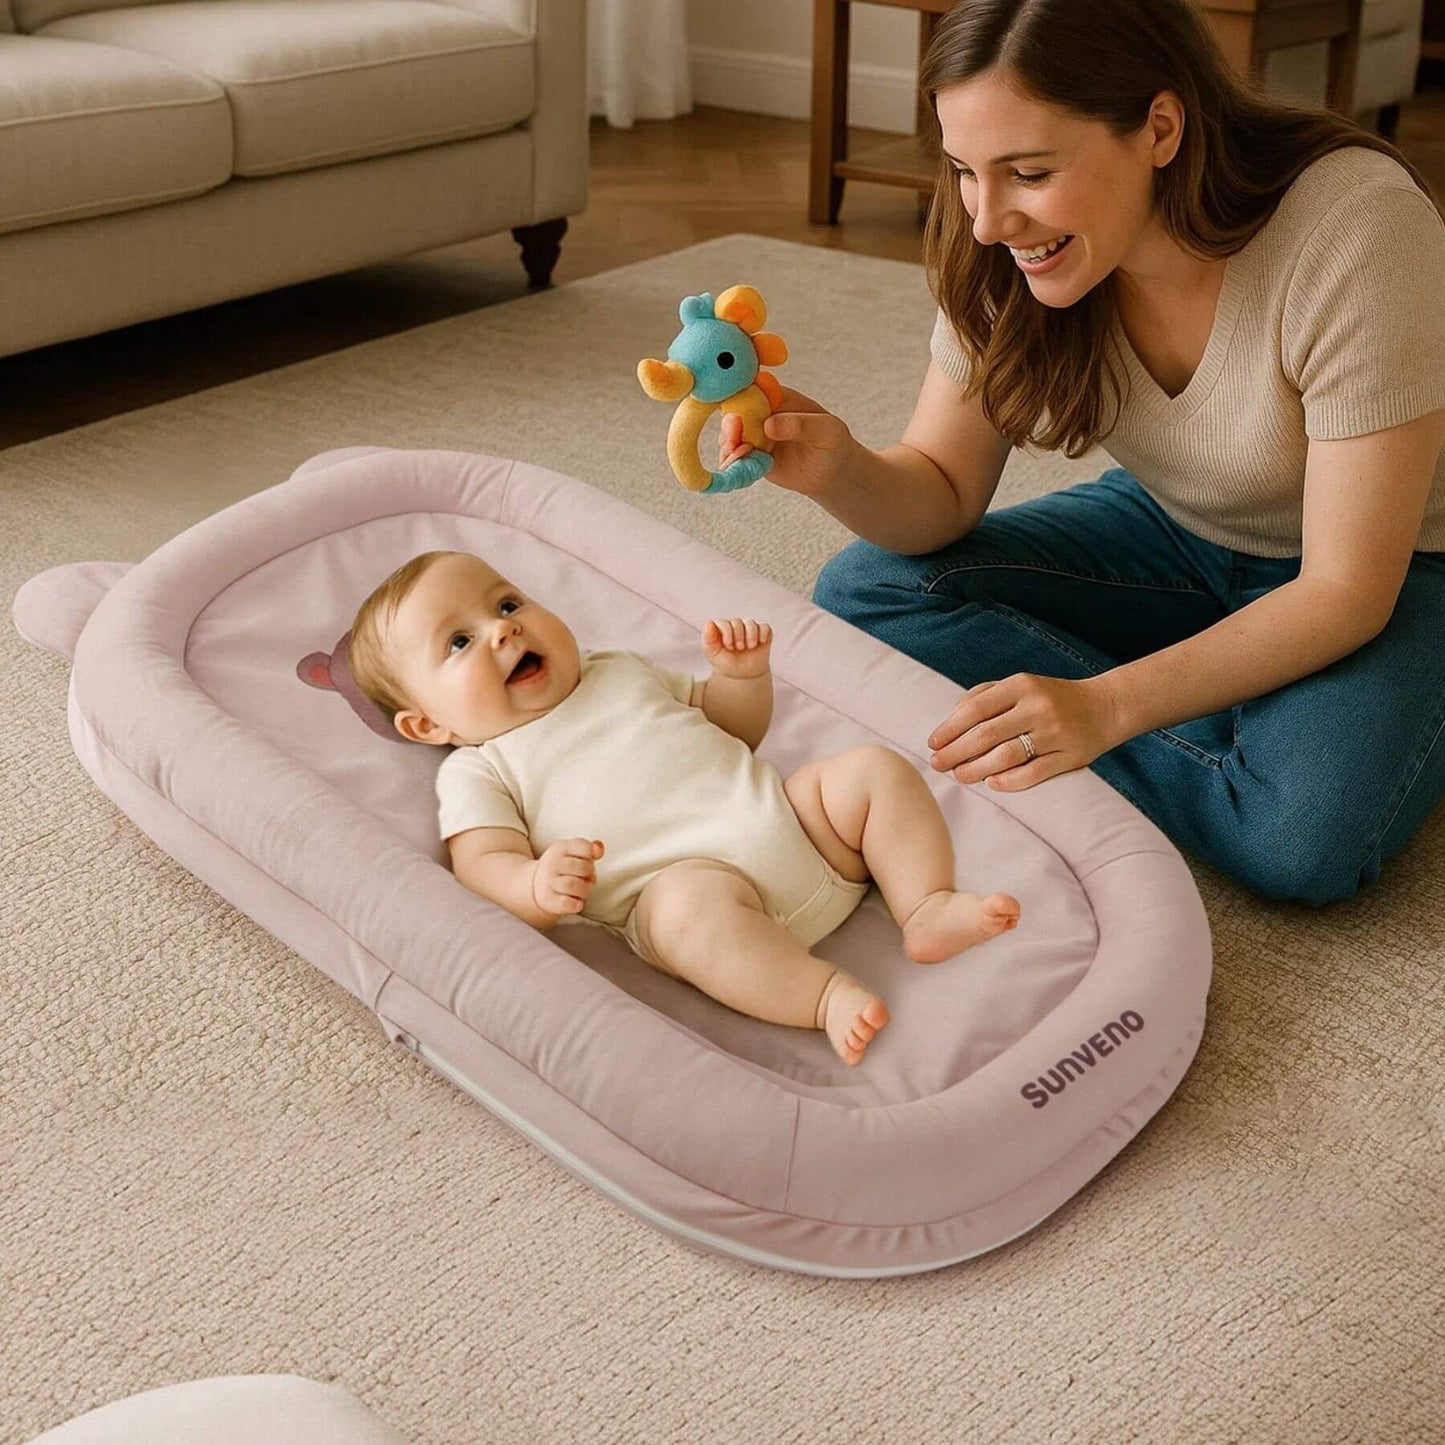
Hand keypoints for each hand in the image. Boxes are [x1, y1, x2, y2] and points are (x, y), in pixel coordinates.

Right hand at [532, 837, 603, 916]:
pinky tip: (576, 901)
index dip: (592, 852)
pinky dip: (577, 904)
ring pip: (575, 886)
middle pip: (583, 868)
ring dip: (585, 890)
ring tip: (582, 890)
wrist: (536, 885)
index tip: (594, 856)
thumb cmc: (563, 868)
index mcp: (561, 848)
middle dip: (590, 875)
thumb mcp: (573, 853)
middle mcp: (552, 863)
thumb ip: (589, 849)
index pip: (582, 846)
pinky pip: (568, 903)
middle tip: (587, 878)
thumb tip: (599, 849)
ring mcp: (548, 882)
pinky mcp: (548, 900)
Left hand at [703, 618, 771, 678]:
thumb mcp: (714, 656)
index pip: (723, 623)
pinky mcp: (762, 633)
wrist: (745, 674)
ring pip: (751, 623)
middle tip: (739, 648)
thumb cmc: (727, 664)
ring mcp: (749, 628)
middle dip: (738, 636)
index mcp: (721, 630)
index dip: (727, 633)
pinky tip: (760, 643)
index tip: (729, 646)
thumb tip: (709, 624)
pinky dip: (763, 634)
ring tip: (749, 647)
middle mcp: (735, 626)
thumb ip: (709, 641)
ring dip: (751, 635)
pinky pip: (765, 627)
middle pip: (737, 622)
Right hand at [716, 388, 854, 497]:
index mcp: (777, 397)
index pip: (753, 390)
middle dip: (730, 427)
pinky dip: (733, 465)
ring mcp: (754, 435)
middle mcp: (761, 414)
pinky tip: (741, 470)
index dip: (739, 398)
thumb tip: (769, 425)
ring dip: (729, 448)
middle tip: (735, 439)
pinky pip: (735, 459)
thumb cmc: (833, 442)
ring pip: (730, 438)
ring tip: (741, 456)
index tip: (736, 413)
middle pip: (735, 414)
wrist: (831, 471)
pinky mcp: (752, 456)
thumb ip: (801, 424)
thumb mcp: (826, 430)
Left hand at [927, 674, 1120, 790]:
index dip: (949, 729)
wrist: (1106, 706)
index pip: (975, 709)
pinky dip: (1009, 781)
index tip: (932, 744)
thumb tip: (949, 720)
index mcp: (1021, 685)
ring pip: (1007, 756)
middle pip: (986, 734)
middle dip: (955, 752)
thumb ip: (983, 696)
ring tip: (960, 776)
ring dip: (977, 769)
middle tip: (937, 765)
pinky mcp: (1071, 756)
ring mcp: (1056, 732)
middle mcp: (1038, 707)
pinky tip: (992, 784)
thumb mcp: (1020, 685)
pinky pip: (1034, 773)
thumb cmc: (1050, 697)